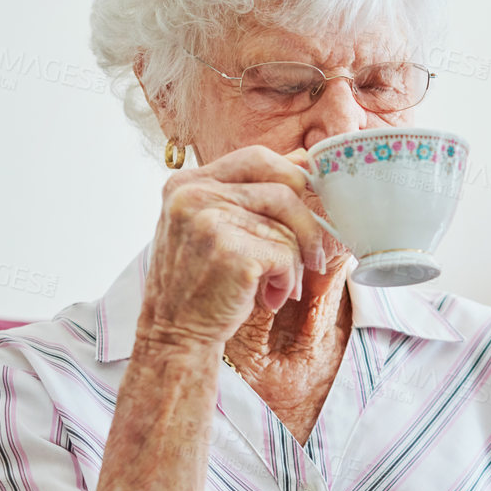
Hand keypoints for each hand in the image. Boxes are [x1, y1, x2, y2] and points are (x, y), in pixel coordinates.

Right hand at [139, 145, 334, 346]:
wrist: (176, 332)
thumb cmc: (201, 280)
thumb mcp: (211, 225)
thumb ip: (247, 194)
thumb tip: (304, 160)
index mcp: (188, 182)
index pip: (257, 158)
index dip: (293, 175)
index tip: (311, 198)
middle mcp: (194, 195)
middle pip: (283, 191)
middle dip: (307, 226)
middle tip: (314, 255)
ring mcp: (210, 221)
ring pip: (287, 227)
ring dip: (295, 262)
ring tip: (279, 284)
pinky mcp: (230, 250)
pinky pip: (286, 254)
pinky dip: (287, 279)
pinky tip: (269, 296)